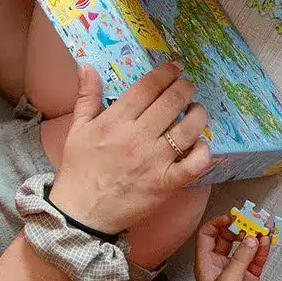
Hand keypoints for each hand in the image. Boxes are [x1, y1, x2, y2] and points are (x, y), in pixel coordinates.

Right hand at [48, 63, 212, 235]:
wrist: (81, 213)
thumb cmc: (79, 170)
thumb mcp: (77, 130)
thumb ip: (86, 97)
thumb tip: (87, 66)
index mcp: (115, 122)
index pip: (147, 88)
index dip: (165, 73)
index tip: (175, 68)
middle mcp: (138, 138)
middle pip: (172, 102)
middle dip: (185, 88)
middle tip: (188, 85)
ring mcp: (155, 161)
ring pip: (189, 129)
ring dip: (198, 114)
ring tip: (196, 110)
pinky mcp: (167, 183)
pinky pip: (195, 164)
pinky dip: (204, 151)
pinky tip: (202, 144)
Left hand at [194, 214, 270, 280]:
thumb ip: (240, 259)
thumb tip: (251, 239)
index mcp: (206, 264)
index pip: (207, 235)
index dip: (218, 223)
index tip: (233, 217)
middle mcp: (219, 265)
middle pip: (228, 238)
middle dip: (240, 227)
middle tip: (252, 220)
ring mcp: (236, 271)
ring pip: (245, 247)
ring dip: (253, 237)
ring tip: (264, 227)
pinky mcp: (250, 279)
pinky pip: (256, 259)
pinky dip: (262, 250)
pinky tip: (267, 242)